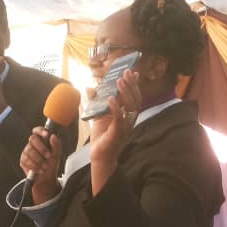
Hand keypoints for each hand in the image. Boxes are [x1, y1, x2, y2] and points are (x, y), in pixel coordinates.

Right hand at [20, 127, 61, 202]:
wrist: (46, 178)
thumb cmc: (51, 163)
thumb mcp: (56, 155)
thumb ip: (56, 145)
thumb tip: (53, 136)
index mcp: (41, 140)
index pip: (37, 130)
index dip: (40, 130)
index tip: (47, 135)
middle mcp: (32, 144)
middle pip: (32, 139)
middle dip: (42, 148)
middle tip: (49, 156)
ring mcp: (26, 151)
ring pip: (30, 151)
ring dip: (39, 160)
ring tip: (45, 166)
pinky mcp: (23, 160)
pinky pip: (26, 160)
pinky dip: (35, 166)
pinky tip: (40, 170)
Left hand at [88, 70, 140, 195]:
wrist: (99, 155)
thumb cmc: (102, 136)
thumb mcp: (99, 115)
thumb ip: (97, 102)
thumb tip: (90, 88)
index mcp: (128, 114)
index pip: (135, 96)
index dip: (134, 84)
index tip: (132, 71)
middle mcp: (130, 120)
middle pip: (136, 99)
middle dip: (131, 85)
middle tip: (125, 74)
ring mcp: (126, 127)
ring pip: (131, 107)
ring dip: (125, 93)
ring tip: (119, 82)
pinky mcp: (118, 134)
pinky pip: (119, 120)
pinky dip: (116, 109)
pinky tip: (111, 99)